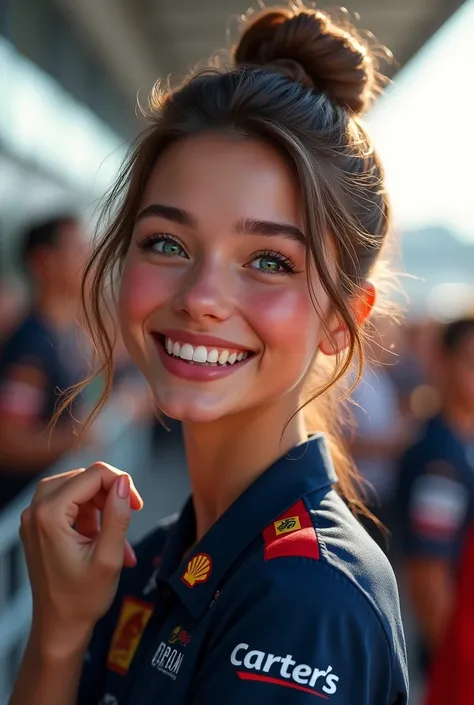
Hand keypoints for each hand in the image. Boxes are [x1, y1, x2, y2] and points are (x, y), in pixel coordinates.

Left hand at [20, 463, 142, 654]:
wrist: (58, 628)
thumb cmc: (82, 599)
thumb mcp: (109, 557)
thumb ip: (117, 515)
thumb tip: (123, 482)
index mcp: (50, 515)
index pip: (93, 475)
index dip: (121, 483)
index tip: (137, 506)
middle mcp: (35, 511)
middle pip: (82, 477)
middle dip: (110, 492)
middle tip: (131, 513)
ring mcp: (33, 518)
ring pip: (75, 488)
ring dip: (100, 504)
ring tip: (116, 532)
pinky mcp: (38, 526)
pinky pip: (67, 504)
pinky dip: (89, 515)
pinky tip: (104, 538)